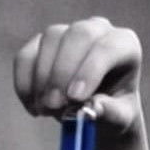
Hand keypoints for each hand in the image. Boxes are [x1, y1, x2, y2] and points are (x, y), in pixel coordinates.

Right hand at [12, 17, 142, 136]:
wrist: (95, 108)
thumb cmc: (113, 110)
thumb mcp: (119, 118)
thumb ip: (110, 113)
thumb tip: (92, 108)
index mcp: (124, 45)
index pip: (108, 47)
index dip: (90, 70)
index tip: (75, 98)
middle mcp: (98, 30)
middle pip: (78, 35)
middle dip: (62, 71)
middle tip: (53, 105)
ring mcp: (68, 32)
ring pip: (51, 40)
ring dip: (43, 78)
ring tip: (46, 111)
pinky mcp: (42, 43)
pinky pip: (27, 55)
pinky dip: (25, 82)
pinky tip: (33, 107)